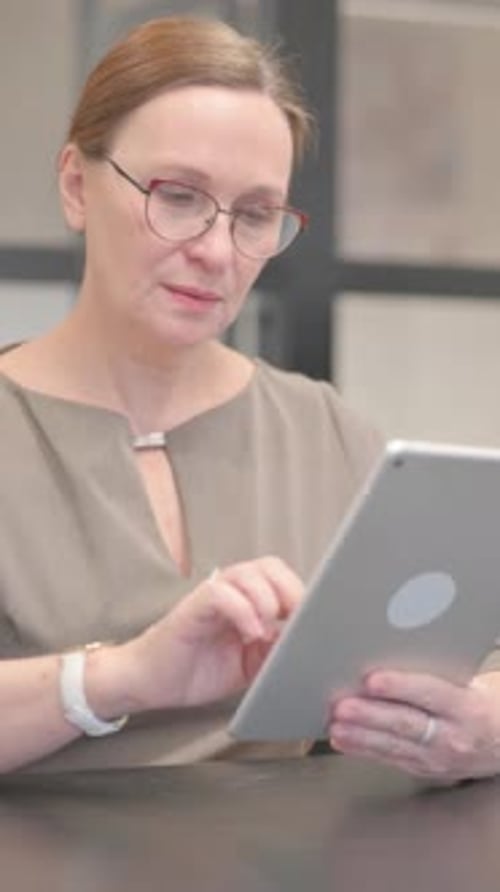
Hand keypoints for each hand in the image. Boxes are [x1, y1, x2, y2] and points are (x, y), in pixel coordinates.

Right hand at [123, 556, 302, 710]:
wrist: (152, 682)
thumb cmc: (198, 670)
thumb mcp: (250, 666)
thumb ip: (275, 652)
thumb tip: (305, 645)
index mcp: (248, 600)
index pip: (281, 577)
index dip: (301, 592)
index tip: (315, 619)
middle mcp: (231, 591)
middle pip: (269, 566)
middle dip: (289, 591)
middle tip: (294, 621)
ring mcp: (211, 596)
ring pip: (247, 573)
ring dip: (267, 600)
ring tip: (267, 632)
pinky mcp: (192, 607)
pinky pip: (221, 593)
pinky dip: (243, 610)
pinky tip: (250, 634)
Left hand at [328, 669, 499, 781]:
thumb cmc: (481, 702)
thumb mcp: (468, 682)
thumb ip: (434, 672)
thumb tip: (389, 652)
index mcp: (467, 707)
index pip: (431, 693)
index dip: (400, 686)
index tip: (371, 679)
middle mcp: (453, 737)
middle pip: (406, 724)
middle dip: (370, 716)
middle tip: (341, 706)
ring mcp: (438, 759)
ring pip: (394, 747)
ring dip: (360, 736)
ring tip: (335, 724)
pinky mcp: (425, 770)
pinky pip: (390, 759)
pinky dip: (363, 750)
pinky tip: (343, 740)